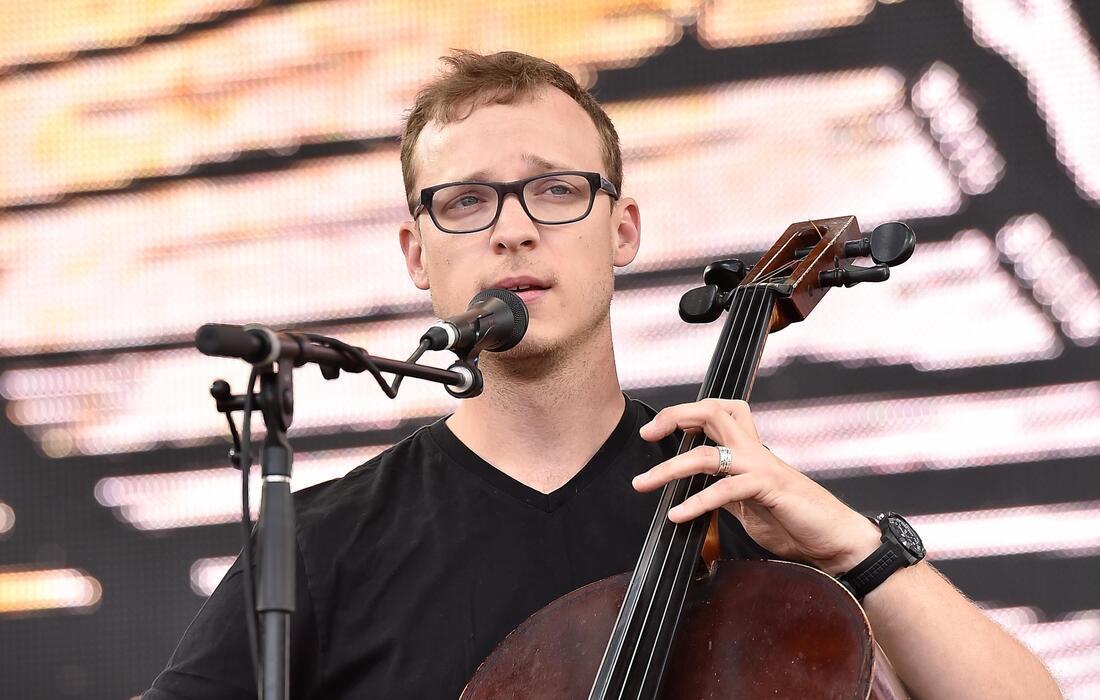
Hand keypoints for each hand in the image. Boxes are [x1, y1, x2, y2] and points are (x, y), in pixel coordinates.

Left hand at [631, 398, 880, 574]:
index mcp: (750, 451)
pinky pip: (725, 490)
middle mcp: (754, 452)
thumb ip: (725, 492)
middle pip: (713, 412)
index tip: (655, 430)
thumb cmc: (795, 523)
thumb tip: (696, 493)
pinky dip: (697, 502)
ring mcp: (761, 468)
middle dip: (675, 416)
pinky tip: (677, 515)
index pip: (719, 412)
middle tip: (646, 434)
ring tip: (642, 484)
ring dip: (669, 469)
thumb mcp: (748, 505)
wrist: (835, 542)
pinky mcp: (769, 489)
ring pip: (707, 453)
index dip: (686, 413)